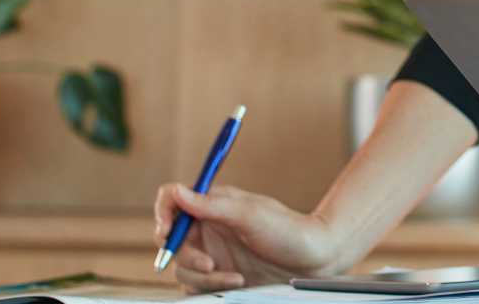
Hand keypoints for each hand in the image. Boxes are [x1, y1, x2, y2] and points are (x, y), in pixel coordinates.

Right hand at [152, 181, 339, 290]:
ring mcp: (212, 253)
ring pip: (182, 268)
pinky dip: (211, 286)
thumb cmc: (288, 231)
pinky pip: (196, 286)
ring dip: (203, 276)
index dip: (163, 213)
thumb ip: (211, 205)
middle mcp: (208, 228)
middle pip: (171, 240)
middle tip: (207, 263)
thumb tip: (177, 191)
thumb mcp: (250, 214)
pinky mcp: (218, 276)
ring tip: (234, 276)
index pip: (172, 201)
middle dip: (184, 255)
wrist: (314, 260)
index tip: (166, 229)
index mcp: (212, 205)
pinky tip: (238, 281)